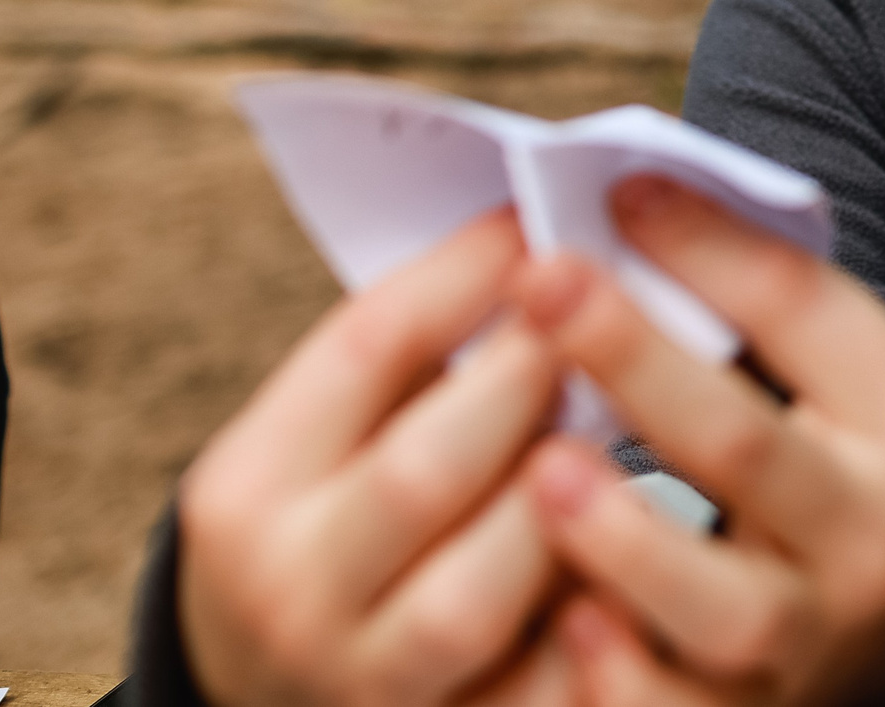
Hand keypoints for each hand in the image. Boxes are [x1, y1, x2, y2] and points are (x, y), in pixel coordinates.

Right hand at [177, 210, 572, 706]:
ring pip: (476, 595)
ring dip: (565, 502)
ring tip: (613, 432)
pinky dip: (596, 622)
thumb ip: (413, 349)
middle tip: (596, 321)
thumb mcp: (323, 433)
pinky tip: (639, 554)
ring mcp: (365, 682)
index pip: (361, 355)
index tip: (535, 225)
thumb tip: (534, 237)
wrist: (273, 685)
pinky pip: (540, 686)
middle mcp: (290, 593)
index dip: (464, 276)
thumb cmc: (335, 514)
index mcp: (246, 491)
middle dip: (527, 382)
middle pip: (422, 474)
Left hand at [513, 176, 884, 706]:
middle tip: (543, 285)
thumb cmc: (847, 468)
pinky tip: (560, 617)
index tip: (615, 192)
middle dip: (641, 363)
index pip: (814, 319)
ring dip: (628, 539)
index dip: (713, 251)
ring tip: (544, 471)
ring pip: (726, 610)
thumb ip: (757, 295)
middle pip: (753, 452)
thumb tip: (631, 198)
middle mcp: (872, 544)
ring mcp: (813, 649)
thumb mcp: (845, 378)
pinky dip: (618, 675)